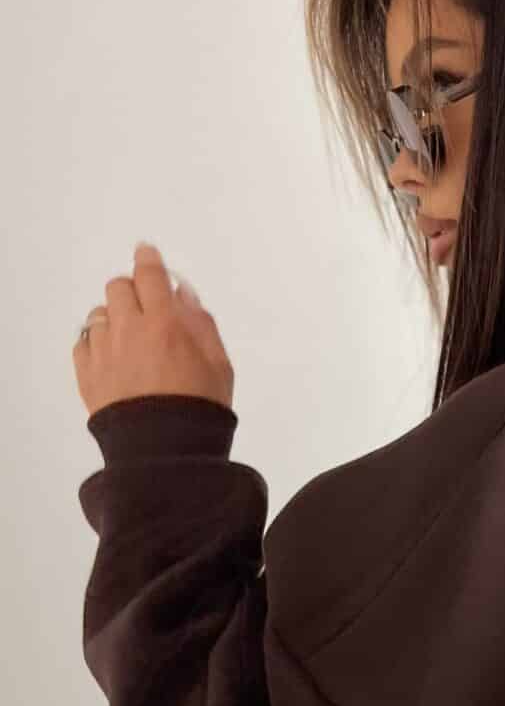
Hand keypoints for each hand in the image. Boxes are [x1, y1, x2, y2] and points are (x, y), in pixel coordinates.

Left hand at [73, 241, 233, 417]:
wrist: (165, 452)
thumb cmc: (199, 410)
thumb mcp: (220, 366)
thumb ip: (202, 324)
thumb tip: (184, 296)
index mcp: (165, 323)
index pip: (150, 274)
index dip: (148, 259)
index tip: (147, 253)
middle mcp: (129, 330)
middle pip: (119, 287)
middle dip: (133, 290)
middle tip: (147, 306)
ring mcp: (103, 351)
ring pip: (100, 314)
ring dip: (115, 316)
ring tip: (131, 336)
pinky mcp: (87, 374)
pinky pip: (84, 343)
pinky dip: (98, 342)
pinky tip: (114, 356)